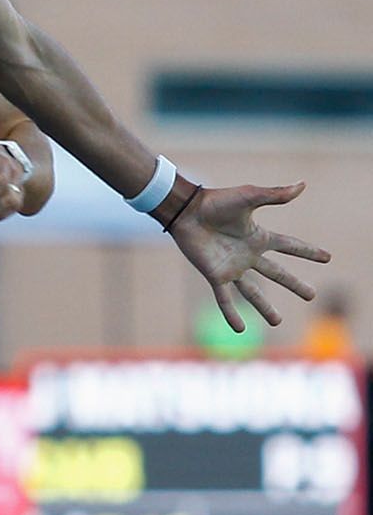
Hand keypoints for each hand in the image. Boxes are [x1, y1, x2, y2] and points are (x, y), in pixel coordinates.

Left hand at [168, 182, 329, 331]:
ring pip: (252, 292)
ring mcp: (232, 267)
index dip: (308, 252)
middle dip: (294, 284)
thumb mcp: (250, 197)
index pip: (289, 246)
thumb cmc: (216, 202)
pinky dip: (231, 314)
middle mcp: (248, 255)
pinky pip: (224, 299)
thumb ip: (275, 195)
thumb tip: (302, 185)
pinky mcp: (215, 275)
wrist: (187, 211)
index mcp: (258, 236)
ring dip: (265, 307)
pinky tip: (240, 329)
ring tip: (277, 322)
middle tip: (311, 295)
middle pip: (277, 273)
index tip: (327, 258)